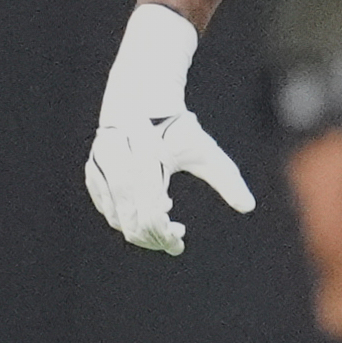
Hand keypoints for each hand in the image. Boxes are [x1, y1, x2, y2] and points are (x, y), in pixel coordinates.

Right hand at [85, 113, 255, 254]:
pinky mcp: (93, 172)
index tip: (180, 241)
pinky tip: (147, 211)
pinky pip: (107, 208)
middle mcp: (119, 166)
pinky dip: (125, 216)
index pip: (152, 218)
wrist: (142, 100)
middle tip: (175, 238)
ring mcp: (101, 169)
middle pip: (132, 224)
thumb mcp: (205, 152)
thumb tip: (249, 206)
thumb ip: (227, 179)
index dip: (165, 237)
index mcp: (147, 161)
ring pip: (117, 219)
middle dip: (154, 238)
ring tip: (164, 222)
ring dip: (140, 229)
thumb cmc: (178, 128)